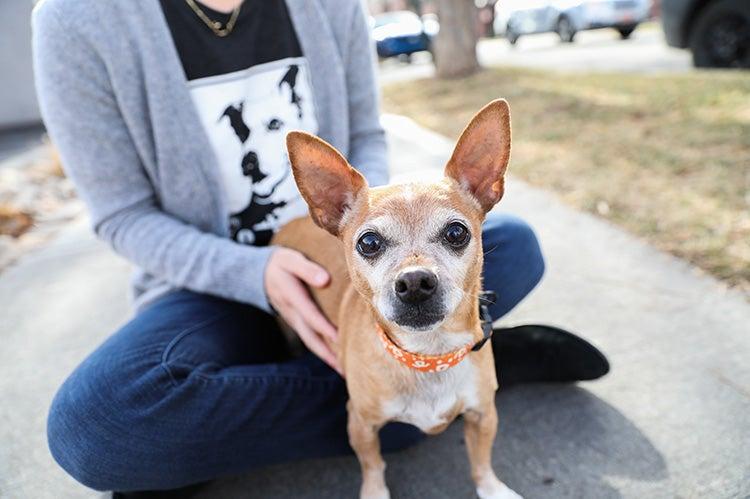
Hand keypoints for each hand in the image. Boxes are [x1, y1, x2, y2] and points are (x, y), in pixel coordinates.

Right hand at [264, 247, 340, 374]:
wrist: (258, 273)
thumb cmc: (281, 264)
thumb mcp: (291, 260)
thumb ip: (307, 269)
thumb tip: (325, 280)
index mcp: (292, 296)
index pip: (310, 314)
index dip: (324, 327)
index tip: (341, 338)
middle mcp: (292, 312)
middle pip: (310, 337)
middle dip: (327, 353)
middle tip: (345, 368)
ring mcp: (292, 320)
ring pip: (310, 341)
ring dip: (326, 356)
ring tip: (344, 370)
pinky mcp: (295, 323)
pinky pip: (309, 339)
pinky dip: (322, 349)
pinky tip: (335, 358)